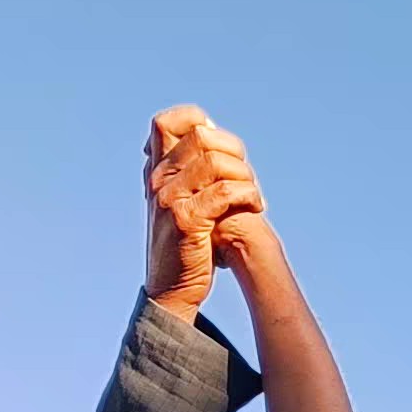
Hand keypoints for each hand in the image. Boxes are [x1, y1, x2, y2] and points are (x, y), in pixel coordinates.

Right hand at [145, 103, 270, 319]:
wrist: (172, 291)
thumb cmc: (186, 247)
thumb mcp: (180, 202)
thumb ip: (188, 170)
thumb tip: (209, 131)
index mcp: (156, 172)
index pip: (166, 122)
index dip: (196, 120)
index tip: (220, 146)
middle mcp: (158, 180)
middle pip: (201, 137)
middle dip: (234, 153)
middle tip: (246, 178)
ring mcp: (169, 199)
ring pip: (215, 162)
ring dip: (244, 176)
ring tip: (253, 195)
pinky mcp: (186, 220)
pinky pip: (224, 193)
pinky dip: (247, 196)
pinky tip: (255, 207)